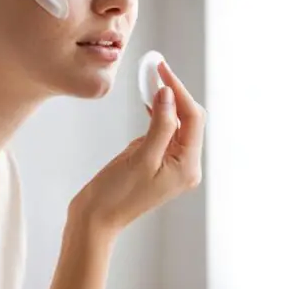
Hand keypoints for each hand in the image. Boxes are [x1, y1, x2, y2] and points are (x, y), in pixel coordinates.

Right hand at [70, 61, 205, 236]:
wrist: (96, 219)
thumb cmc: (115, 195)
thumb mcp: (140, 157)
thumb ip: (160, 125)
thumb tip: (168, 94)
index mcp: (187, 167)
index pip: (193, 118)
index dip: (179, 91)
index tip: (162, 69)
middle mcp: (185, 166)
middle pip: (189, 120)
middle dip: (175, 93)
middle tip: (157, 69)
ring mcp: (171, 166)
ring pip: (176, 124)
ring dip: (166, 102)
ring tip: (151, 79)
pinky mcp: (156, 164)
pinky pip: (163, 134)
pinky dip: (157, 116)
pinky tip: (148, 103)